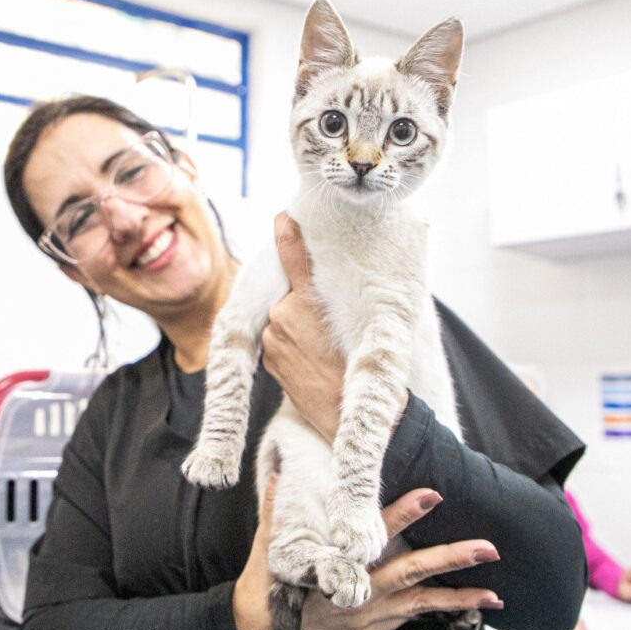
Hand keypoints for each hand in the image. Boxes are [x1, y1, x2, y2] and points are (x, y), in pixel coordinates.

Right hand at [232, 476, 501, 629]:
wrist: (261, 626)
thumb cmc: (269, 577)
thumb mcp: (270, 541)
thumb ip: (278, 504)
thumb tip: (279, 469)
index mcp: (338, 564)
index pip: (376, 535)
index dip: (404, 513)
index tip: (432, 495)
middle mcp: (359, 591)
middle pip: (411, 572)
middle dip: (451, 559)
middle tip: (486, 548)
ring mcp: (369, 613)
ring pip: (420, 603)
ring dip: (458, 597)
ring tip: (495, 595)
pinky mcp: (373, 627)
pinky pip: (411, 617)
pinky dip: (438, 611)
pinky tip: (468, 606)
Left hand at [263, 214, 402, 441]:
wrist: (346, 412)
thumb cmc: (361, 364)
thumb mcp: (358, 321)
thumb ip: (334, 299)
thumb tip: (324, 286)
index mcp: (309, 299)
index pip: (292, 253)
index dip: (285, 231)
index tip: (282, 217)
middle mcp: (284, 312)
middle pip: (291, 294)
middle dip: (304, 303)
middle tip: (325, 327)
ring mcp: (274, 336)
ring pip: (283, 318)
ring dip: (297, 326)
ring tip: (321, 351)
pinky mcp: (268, 356)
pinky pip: (278, 341)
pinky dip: (290, 346)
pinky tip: (310, 363)